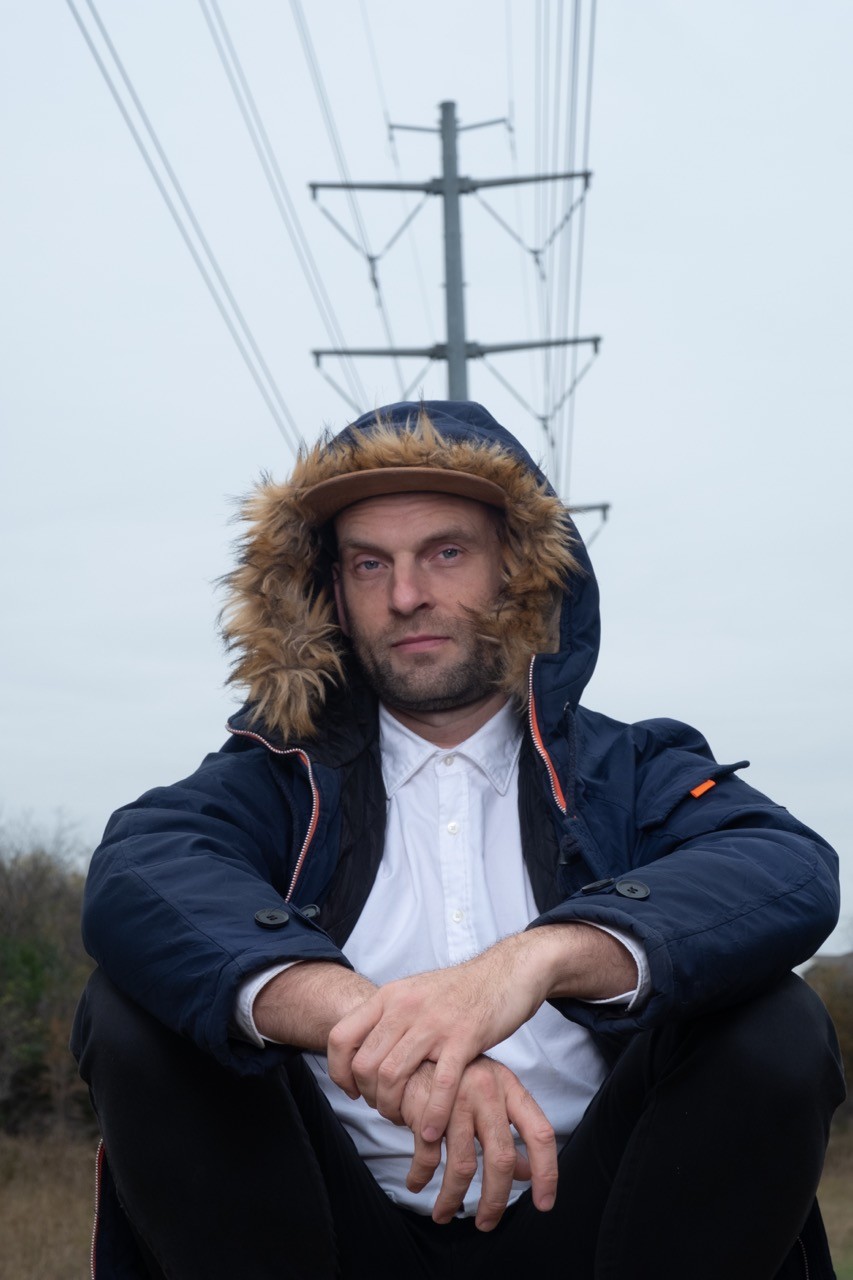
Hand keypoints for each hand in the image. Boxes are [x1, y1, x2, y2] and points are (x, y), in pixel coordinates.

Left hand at [328, 934, 551, 1138]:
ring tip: (405, 1120)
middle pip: (365, 1064)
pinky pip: (440, 1083)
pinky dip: (432, 1112)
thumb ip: (389, 1017)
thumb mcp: (414, 992)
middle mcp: (405, 1007)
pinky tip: (431, 1129)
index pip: (341, 1036)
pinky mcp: (464, 1038)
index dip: (339, 1071)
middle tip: (384, 1107)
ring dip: (393, 1108)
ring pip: (392, 1075)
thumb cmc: (460, 990)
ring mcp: (434, 1022)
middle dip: (369, 1097)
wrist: (506, 972)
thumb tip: (364, 1048)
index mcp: (389, 996)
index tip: (352, 1090)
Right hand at [400, 1056, 556, 1231]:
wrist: (412, 1052)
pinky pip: (428, 1156)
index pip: (540, 1133)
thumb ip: (510, 1132)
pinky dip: (421, 1177)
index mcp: (509, 1088)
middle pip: (501, 1159)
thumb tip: (528, 1173)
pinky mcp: (427, 1108)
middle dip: (495, 1200)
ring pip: (463, 1166)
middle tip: (487, 1223)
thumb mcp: (491, 1097)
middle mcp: (487, 1091)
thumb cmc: (457, 1078)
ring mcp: (457, 1099)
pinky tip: (417, 1183)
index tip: (544, 1204)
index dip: (547, 1172)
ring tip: (444, 1215)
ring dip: (453, 1199)